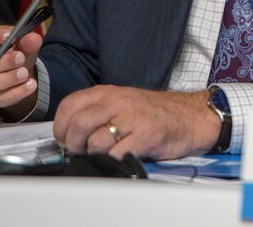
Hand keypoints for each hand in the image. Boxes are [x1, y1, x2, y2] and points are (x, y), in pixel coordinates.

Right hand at [0, 21, 41, 119]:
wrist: (20, 70)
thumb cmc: (14, 50)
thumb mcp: (23, 43)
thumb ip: (27, 41)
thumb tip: (33, 38)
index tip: (9, 36)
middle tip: (20, 58)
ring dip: (6, 79)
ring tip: (24, 73)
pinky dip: (16, 92)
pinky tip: (29, 85)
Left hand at [53, 86, 219, 159]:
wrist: (191, 115)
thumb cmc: (155, 113)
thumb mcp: (123, 102)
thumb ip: (97, 111)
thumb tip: (68, 133)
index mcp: (109, 92)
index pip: (69, 105)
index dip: (61, 126)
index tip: (65, 138)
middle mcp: (119, 101)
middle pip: (78, 124)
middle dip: (74, 144)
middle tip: (82, 150)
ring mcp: (133, 118)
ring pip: (96, 141)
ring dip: (95, 154)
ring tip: (106, 152)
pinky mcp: (146, 135)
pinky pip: (117, 154)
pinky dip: (114, 161)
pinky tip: (122, 156)